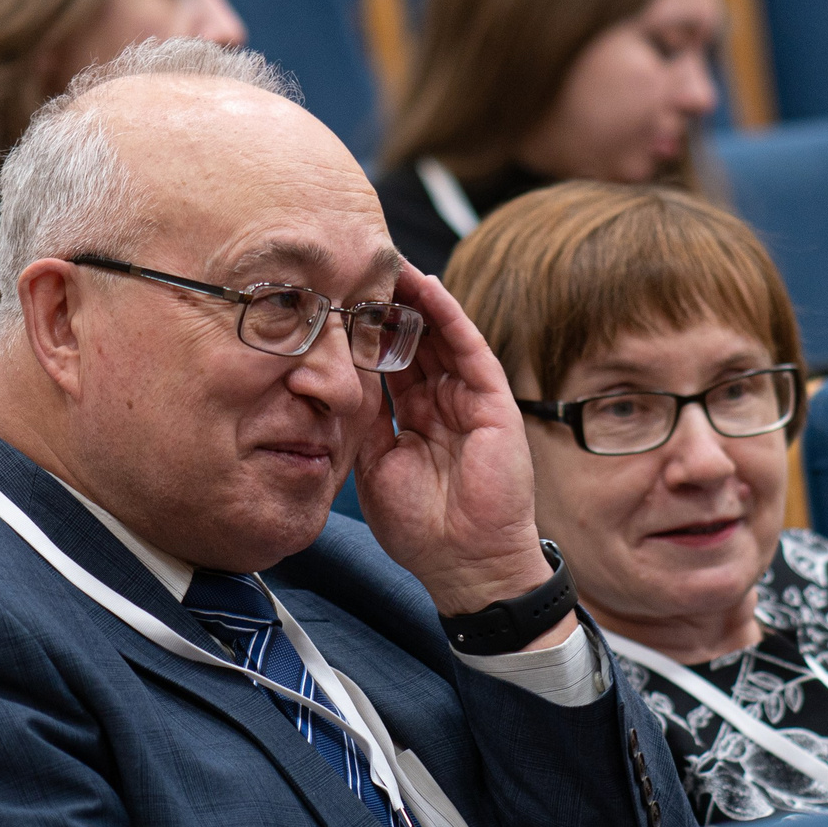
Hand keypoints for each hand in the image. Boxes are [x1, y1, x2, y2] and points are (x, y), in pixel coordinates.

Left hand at [351, 268, 555, 627]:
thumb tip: (335, 381)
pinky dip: (448, 315)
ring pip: (438, 335)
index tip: (335, 300)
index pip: (387, 362)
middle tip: (357, 266)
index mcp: (413, 418)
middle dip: (387, 305)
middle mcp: (441, 402)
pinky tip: (426, 287)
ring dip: (414, 299)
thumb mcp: (374, 465)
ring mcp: (467, 399)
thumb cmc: (419, 527)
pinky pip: (468, 348)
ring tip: (386, 263)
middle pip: (412, 340)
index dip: (364, 331)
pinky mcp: (492, 401)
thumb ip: (363, 421)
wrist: (463, 562)